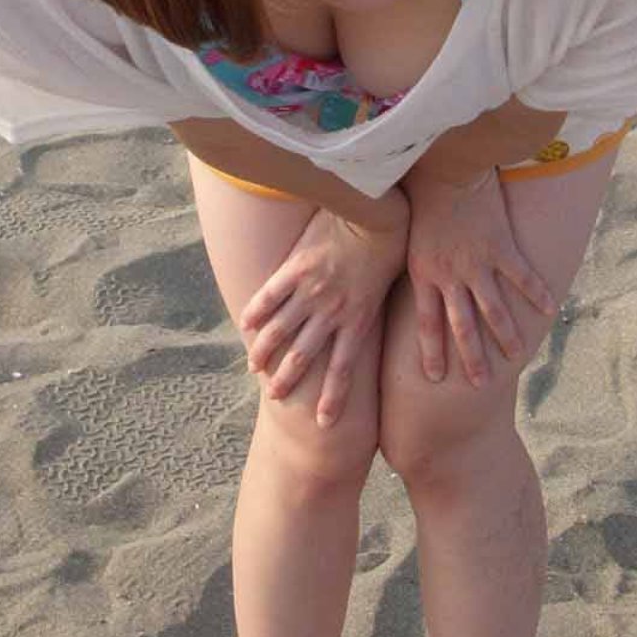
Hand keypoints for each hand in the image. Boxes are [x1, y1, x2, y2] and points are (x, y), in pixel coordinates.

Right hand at [239, 194, 407, 426]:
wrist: (377, 214)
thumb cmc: (391, 244)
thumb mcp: (389, 283)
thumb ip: (376, 303)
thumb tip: (377, 315)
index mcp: (358, 319)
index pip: (343, 369)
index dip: (333, 398)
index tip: (325, 423)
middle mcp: (331, 312)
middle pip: (304, 357)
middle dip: (288, 381)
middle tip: (276, 398)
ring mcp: (310, 292)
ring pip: (281, 331)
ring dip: (265, 353)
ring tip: (254, 368)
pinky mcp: (295, 268)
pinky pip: (270, 296)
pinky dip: (256, 313)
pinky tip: (245, 326)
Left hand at [403, 170, 554, 386]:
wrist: (444, 166)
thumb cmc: (419, 196)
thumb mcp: (406, 235)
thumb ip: (411, 262)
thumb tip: (406, 278)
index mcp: (423, 275)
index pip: (426, 325)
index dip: (431, 353)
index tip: (435, 378)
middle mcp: (450, 276)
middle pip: (461, 326)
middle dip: (471, 359)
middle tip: (479, 384)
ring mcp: (477, 263)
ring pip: (493, 309)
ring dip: (505, 336)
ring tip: (515, 356)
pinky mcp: (500, 246)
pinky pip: (521, 277)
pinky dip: (536, 295)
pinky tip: (548, 311)